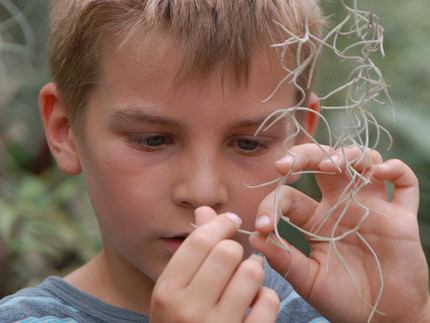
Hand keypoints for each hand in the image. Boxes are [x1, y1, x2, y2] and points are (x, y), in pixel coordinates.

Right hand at [150, 207, 279, 322]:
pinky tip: (255, 305)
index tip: (231, 222)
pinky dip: (267, 299)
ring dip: (253, 272)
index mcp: (166, 292)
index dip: (220, 224)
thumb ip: (193, 249)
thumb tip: (206, 209)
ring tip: (245, 282)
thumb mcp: (177, 291)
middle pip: (228, 252)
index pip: (199, 241)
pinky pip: (270, 302)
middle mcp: (188, 310)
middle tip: (234, 260)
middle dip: (236, 251)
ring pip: (252, 272)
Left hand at [250, 144, 429, 322]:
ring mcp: (372, 207)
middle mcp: (341, 206)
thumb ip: (283, 259)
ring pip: (362, 162)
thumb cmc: (342, 300)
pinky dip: (395, 170)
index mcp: (315, 220)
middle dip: (305, 155)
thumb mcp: (307, 280)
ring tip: (331, 166)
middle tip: (285, 164)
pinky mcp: (401, 217)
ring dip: (346, 156)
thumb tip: (253, 238)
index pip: (289, 195)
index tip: (263, 224)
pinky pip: (404, 182)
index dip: (272, 203)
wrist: (381, 320)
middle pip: (323, 163)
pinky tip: (379, 174)